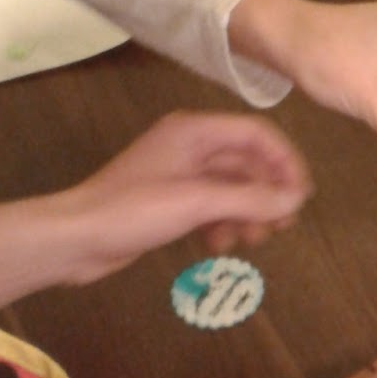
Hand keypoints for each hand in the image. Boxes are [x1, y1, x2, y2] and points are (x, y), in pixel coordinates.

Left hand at [57, 110, 310, 282]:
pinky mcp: (172, 201)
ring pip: (233, 189)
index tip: (300, 196)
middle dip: (266, 195)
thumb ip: (251, 199)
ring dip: (246, 214)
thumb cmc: (132, 211)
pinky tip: (217, 245)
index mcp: (195, 131)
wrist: (76, 239)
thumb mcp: (197, 203)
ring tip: (250, 241)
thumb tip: (296, 201)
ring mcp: (181, 174)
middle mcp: (191, 146)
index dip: (285, 162)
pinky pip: (213, 207)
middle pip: (248, 163)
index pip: (257, 134)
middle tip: (281, 227)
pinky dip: (223, 224)